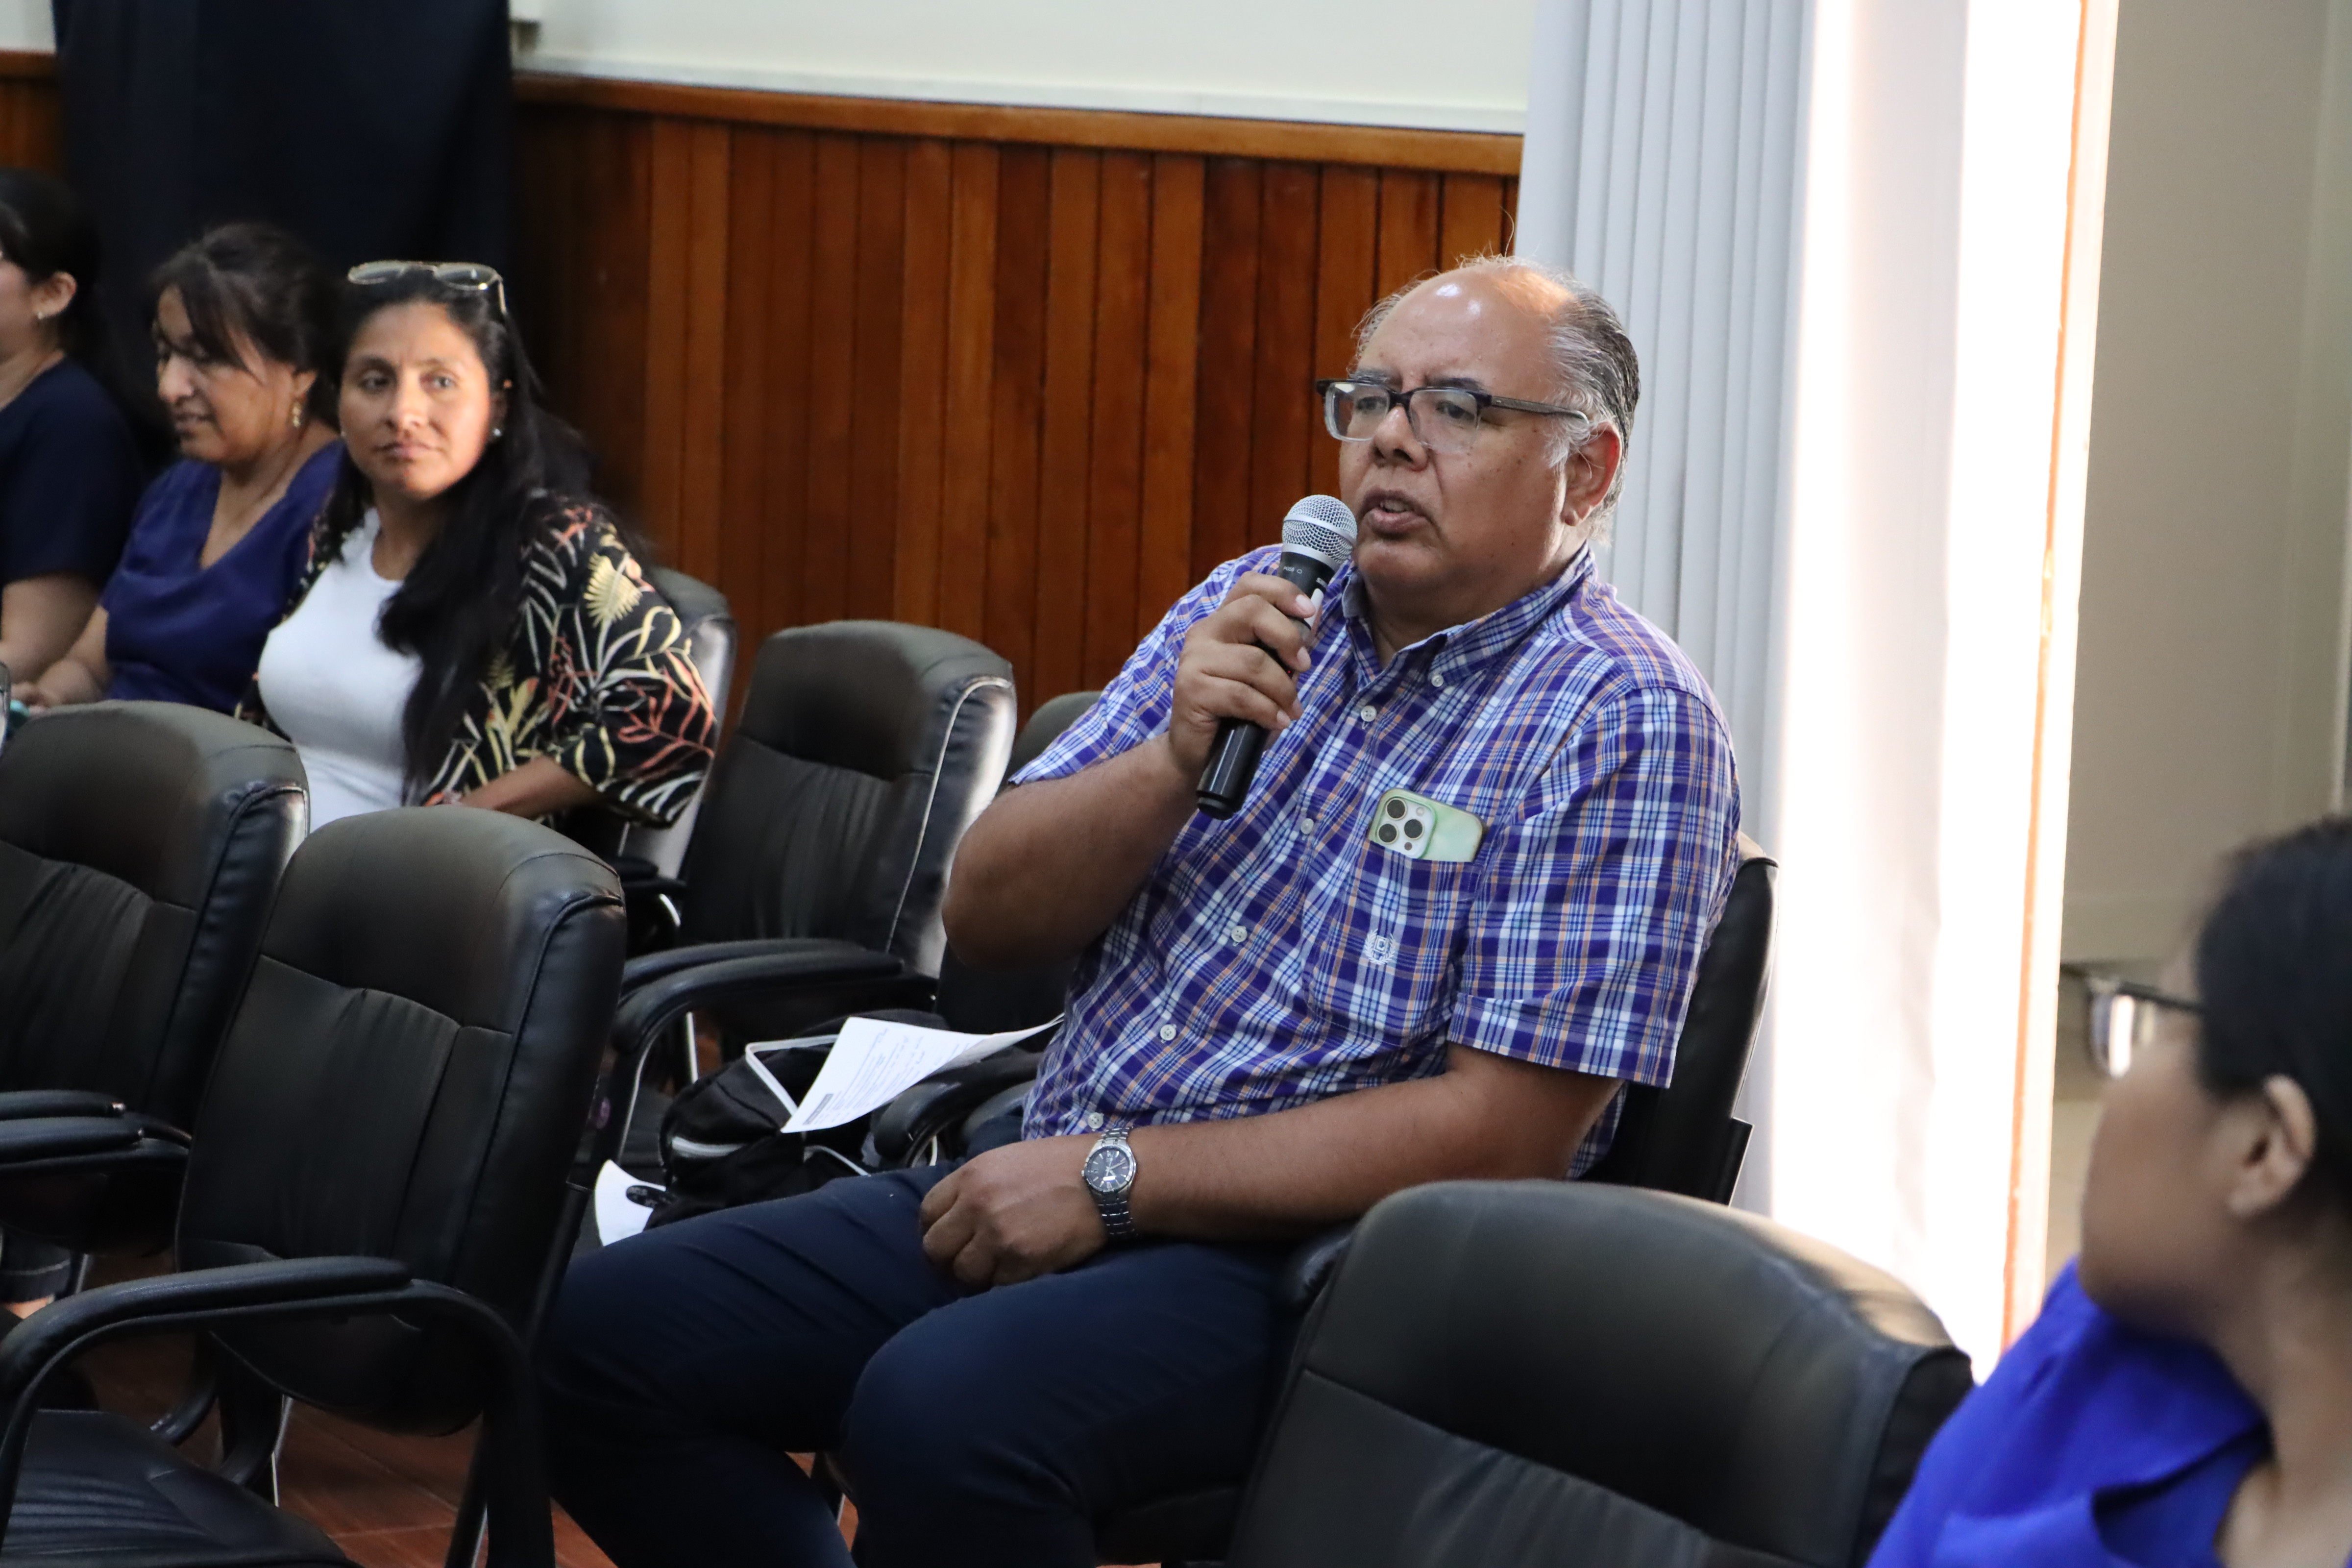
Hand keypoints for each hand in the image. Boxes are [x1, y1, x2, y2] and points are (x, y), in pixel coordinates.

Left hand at [918, 1136, 1106, 1288]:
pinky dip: (1007, 1281)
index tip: (949, 1237)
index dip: (936, 1229)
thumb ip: (977, 1184)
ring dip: (978, 1274)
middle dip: (949, 1258)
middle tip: (969, 1259)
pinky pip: (997, 1285)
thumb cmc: (1063, 1164)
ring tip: (1000, 1265)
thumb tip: (955, 1213)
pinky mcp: (1023, 1261)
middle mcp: (978, 1206)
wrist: (1107, 1178)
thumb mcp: (1009, 1159)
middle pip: (935, 1249)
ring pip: (964, 1273)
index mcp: (972, 1176)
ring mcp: (999, 1236)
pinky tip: (1024, 1267)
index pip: (927, 1213)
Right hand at [1164, 573, 1320, 779]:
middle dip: (1288, 638)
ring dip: (1282, 689)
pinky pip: (1241, 694)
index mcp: (1222, 622)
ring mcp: (1194, 660)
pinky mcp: (1191, 689)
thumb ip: (1282, 648)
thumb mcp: (1266, 674)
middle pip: (1252, 610)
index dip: (1282, 591)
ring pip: (1253, 661)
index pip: (1249, 585)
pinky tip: (1277, 722)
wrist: (1197, 753)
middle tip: (1304, 667)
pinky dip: (1267, 710)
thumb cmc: (1236, 712)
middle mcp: (1204, 633)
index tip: (1309, 611)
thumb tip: (1314, 617)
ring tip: (1290, 710)